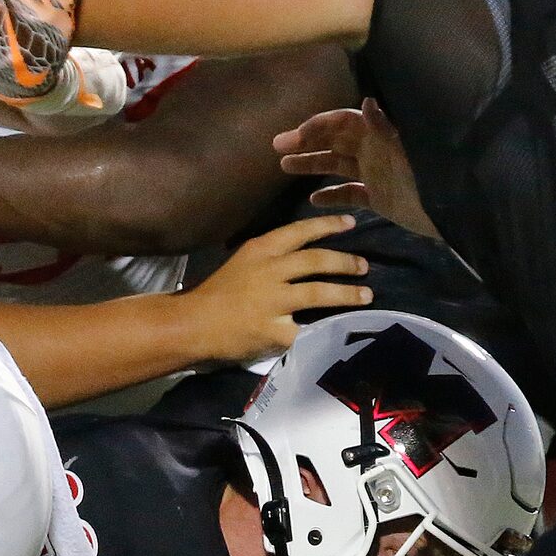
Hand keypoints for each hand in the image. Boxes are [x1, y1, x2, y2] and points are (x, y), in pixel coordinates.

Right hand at [176, 214, 370, 361]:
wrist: (189, 325)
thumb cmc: (213, 295)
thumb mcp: (240, 263)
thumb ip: (269, 260)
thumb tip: (301, 260)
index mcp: (260, 250)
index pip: (300, 231)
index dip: (328, 225)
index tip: (350, 223)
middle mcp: (269, 271)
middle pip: (317, 260)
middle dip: (345, 262)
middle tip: (364, 266)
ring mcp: (272, 301)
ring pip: (319, 292)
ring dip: (347, 294)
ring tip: (366, 296)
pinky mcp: (273, 330)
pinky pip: (305, 330)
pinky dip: (323, 331)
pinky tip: (338, 332)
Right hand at [274, 98, 419, 221]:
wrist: (450, 213)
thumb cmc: (426, 180)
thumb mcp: (402, 153)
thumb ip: (383, 129)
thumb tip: (367, 99)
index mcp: (379, 135)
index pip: (342, 122)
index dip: (318, 126)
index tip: (295, 136)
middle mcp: (374, 150)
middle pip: (335, 141)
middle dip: (307, 143)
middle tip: (277, 147)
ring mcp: (375, 173)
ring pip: (338, 165)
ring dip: (312, 165)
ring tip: (284, 168)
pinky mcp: (378, 197)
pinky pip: (350, 193)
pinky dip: (332, 195)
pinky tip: (312, 200)